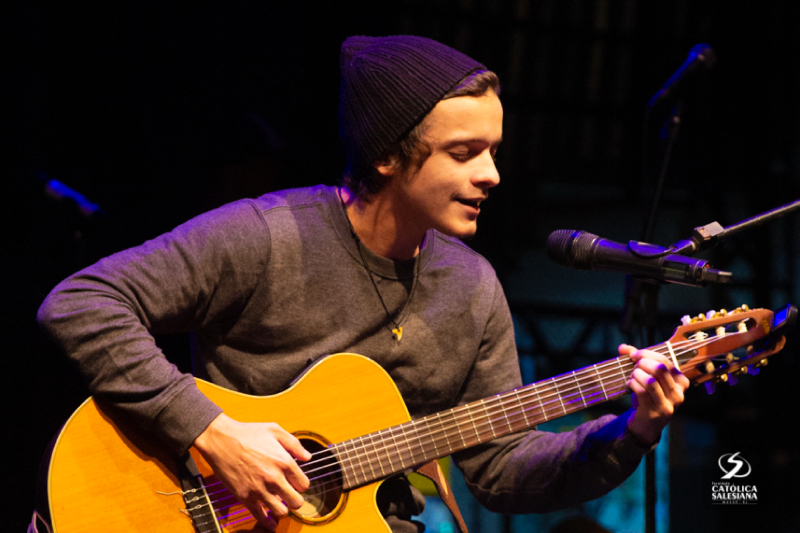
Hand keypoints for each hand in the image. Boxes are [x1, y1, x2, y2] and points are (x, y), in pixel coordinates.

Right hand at [193, 413, 311, 530]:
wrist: (221, 439)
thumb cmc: (247, 433)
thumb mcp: (275, 430)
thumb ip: (294, 444)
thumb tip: (307, 457)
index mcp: (284, 461)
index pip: (304, 484)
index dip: (301, 484)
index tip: (296, 483)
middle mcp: (274, 478)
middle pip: (296, 501)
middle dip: (296, 500)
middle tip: (290, 496)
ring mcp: (259, 489)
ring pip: (281, 512)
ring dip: (282, 509)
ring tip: (279, 503)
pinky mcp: (245, 496)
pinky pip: (260, 516)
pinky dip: (267, 522)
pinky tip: (270, 521)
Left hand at [619, 344, 689, 446]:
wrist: (646, 425)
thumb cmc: (648, 398)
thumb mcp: (648, 378)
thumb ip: (637, 360)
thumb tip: (623, 347)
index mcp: (681, 382)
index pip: (665, 360)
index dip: (647, 354)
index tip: (633, 355)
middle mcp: (678, 393)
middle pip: (659, 369)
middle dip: (642, 363)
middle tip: (633, 367)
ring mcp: (669, 404)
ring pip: (651, 380)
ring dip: (636, 375)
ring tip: (632, 377)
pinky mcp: (656, 412)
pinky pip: (642, 392)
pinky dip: (633, 384)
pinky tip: (630, 384)